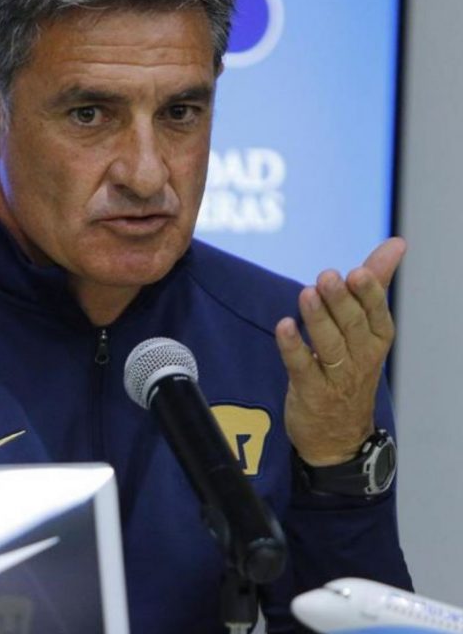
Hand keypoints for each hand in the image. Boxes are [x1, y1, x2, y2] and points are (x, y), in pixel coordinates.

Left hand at [275, 237, 405, 465]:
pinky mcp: (310, 391)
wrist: (339, 435)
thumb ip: (376, 283)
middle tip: (328, 276)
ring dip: (317, 319)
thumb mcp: (367, 327)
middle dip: (340, 301)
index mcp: (376, 339)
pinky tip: (284, 326)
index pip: (376, 313)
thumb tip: (396, 243)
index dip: (368, 294)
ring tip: (306, 294)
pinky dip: (293, 347)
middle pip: (352, 326)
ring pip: (329, 345)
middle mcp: (360, 358)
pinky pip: (301, 366)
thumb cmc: (351, 368)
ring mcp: (336, 377)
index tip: (357, 272)